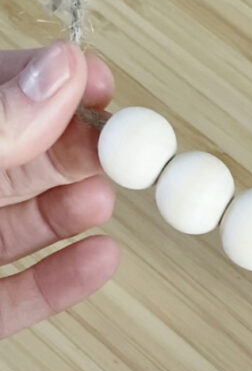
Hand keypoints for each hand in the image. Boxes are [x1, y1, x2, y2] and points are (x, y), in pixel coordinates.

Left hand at [0, 41, 119, 337]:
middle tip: (120, 145)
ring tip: (107, 198)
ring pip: (16, 225)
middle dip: (69, 149)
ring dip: (69, 209)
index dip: (43, 80)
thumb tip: (59, 73)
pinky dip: (61, 281)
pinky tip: (101, 260)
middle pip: (12, 159)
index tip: (93, 77)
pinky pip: (16, 297)